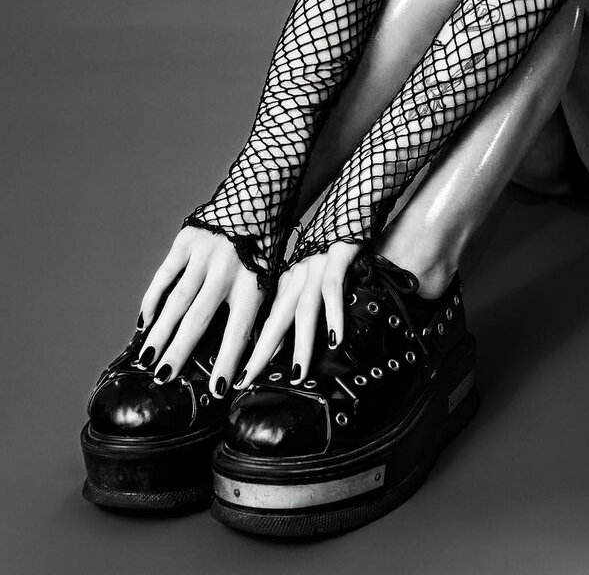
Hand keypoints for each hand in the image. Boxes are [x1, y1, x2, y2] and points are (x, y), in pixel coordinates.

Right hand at [136, 225, 265, 397]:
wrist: (256, 200)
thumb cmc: (264, 251)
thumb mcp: (272, 280)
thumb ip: (260, 315)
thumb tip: (252, 362)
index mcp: (255, 283)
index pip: (240, 330)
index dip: (229, 362)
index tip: (218, 389)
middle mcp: (228, 269)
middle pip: (200, 319)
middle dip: (181, 351)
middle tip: (164, 378)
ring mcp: (204, 254)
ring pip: (177, 300)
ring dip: (161, 331)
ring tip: (148, 358)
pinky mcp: (186, 241)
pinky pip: (164, 276)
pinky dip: (152, 301)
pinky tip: (144, 324)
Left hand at [234, 241, 361, 388]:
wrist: (348, 206)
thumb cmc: (330, 247)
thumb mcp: (308, 277)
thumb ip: (294, 307)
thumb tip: (277, 346)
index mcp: (287, 282)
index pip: (267, 321)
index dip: (255, 350)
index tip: (240, 379)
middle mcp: (297, 277)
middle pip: (276, 320)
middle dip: (260, 353)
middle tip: (247, 382)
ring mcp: (316, 268)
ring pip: (304, 311)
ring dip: (300, 344)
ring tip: (298, 374)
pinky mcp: (337, 259)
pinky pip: (333, 291)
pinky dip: (333, 315)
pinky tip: (336, 339)